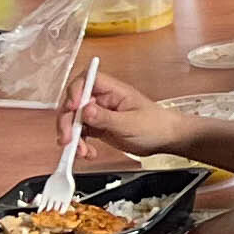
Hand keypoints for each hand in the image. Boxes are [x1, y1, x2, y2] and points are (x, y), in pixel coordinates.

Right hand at [71, 71, 190, 161]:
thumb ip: (106, 118)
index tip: (73, 108)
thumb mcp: (130, 123)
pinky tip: (88, 153)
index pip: (87, 80)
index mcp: (113, 90)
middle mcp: (103, 99)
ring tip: (80, 152)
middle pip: (74, 103)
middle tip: (67, 139)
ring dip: (72, 136)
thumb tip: (85, 110)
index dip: (75, 91)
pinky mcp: (98, 127)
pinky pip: (81, 134)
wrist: (166, 139)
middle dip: (67, 121)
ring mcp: (99, 113)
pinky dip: (80, 144)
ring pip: (74, 120)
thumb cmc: (156, 125)